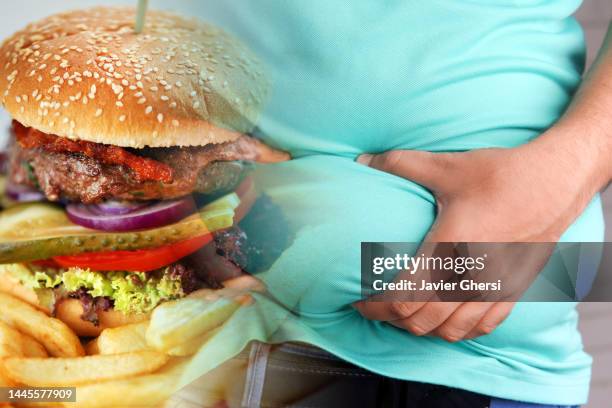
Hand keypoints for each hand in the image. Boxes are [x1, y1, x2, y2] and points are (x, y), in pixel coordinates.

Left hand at [353, 126, 606, 341]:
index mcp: (449, 248)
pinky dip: (458, 329)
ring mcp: (495, 288)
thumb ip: (400, 164)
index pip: (404, 298)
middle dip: (391, 319)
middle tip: (376, 307)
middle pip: (421, 322)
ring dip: (422, 328)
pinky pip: (482, 327)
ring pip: (450, 331)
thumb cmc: (500, 174)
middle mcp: (472, 276)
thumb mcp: (446, 166)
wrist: (555, 181)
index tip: (359, 301)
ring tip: (405, 313)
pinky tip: (445, 318)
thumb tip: (362, 160)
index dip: (375, 306)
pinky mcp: (514, 290)